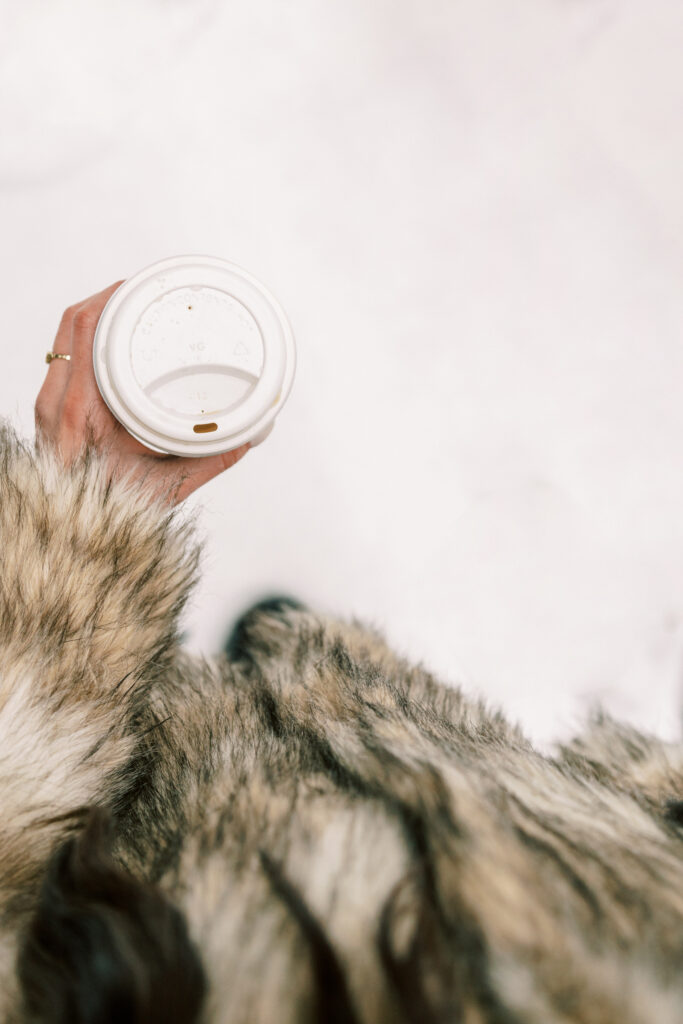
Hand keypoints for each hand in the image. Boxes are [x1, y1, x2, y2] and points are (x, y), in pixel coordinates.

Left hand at [34, 281, 249, 506]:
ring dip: (96, 316)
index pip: (87, 328)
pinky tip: (114, 340)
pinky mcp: (51, 411)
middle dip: (109, 297)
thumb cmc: (113, 514)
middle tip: (147, 288)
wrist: (74, 539)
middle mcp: (56, 402)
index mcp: (78, 410)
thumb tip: (252, 435)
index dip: (113, 295)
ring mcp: (49, 405)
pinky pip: (64, 357)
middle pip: (74, 322)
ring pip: (66, 338)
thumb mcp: (167, 485)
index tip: (145, 283)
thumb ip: (211, 459)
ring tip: (133, 307)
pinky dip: (87, 340)